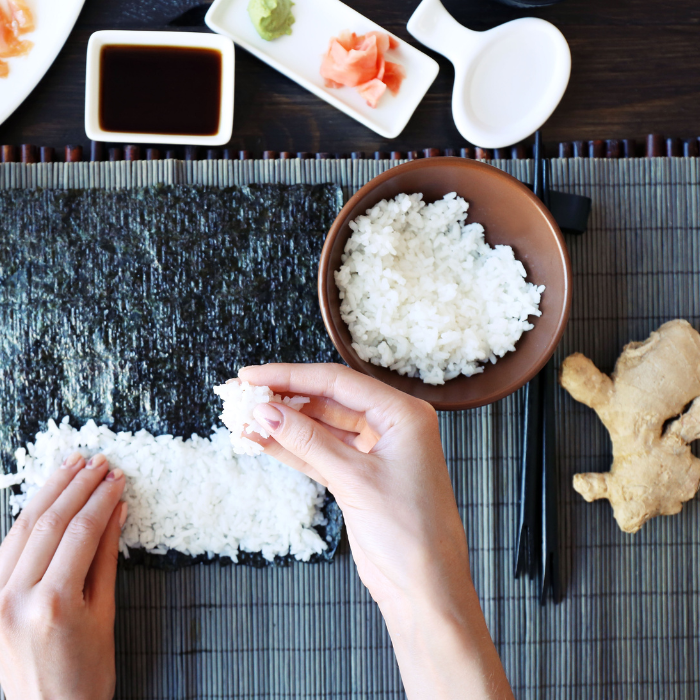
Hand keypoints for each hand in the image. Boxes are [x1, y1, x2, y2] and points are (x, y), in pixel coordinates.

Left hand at [0, 453, 126, 699]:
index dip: (102, 499)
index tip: (117, 478)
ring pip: (21, 528)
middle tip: (98, 463)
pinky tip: (46, 497)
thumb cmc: (85, 673)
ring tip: (72, 466)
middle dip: (77, 486)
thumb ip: (106, 555)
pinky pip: (6, 546)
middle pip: (48, 523)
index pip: (80, 531)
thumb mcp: (105, 611)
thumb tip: (116, 510)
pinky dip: (28, 517)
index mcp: (52, 604)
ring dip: (50, 491)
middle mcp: (14, 598)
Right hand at [239, 363, 513, 699]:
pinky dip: (291, 450)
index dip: (290, 376)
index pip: (338, 382)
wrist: (425, 588)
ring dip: (284, 426)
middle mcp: (391, 426)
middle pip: (328, 400)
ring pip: (321, 427)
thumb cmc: (410, 533)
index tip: (252, 376)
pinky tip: (261, 442)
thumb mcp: (354, 479)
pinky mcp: (360, 476)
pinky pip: (320, 453)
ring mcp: (374, 451)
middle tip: (242, 394)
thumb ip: (308, 441)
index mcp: (403, 414)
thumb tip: (266, 411)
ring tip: (243, 420)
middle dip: (284, 398)